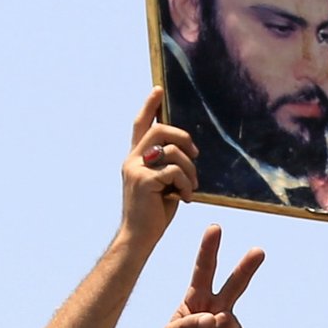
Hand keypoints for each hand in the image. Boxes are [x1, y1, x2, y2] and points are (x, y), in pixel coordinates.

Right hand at [119, 87, 198, 246]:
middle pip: (160, 129)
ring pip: (173, 152)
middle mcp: (131, 160)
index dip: (149, 106)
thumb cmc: (153, 213)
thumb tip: (185, 150)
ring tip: (190, 187)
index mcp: (135, 159)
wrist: (138, 238)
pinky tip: (184, 198)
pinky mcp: (144, 181)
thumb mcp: (161, 183)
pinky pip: (175, 171)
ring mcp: (136, 170)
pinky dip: (186, 185)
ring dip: (190, 169)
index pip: (140, 125)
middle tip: (195, 154)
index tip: (158, 90)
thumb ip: (166, 165)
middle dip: (183, 137)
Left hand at [162, 226, 263, 327]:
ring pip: (223, 324)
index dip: (209, 249)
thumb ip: (186, 325)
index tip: (214, 228)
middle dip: (246, 267)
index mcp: (197, 298)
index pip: (203, 270)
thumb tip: (213, 319)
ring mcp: (231, 324)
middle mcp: (217, 307)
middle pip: (235, 284)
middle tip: (259, 251)